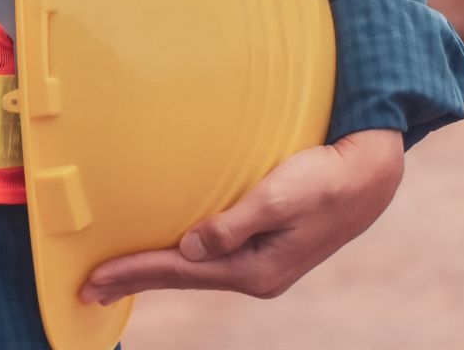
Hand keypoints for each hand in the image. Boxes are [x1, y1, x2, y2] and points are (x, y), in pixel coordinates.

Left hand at [79, 129, 404, 305]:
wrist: (372, 175)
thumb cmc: (328, 178)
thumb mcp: (279, 196)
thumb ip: (233, 225)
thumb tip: (190, 248)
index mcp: (257, 269)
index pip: (181, 273)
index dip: (133, 274)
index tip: (91, 282)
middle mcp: (258, 276)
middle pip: (185, 278)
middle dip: (138, 279)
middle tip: (90, 289)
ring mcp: (267, 265)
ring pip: (200, 270)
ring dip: (161, 270)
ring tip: (124, 274)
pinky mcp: (272, 249)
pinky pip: (217, 258)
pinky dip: (188, 259)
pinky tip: (179, 256)